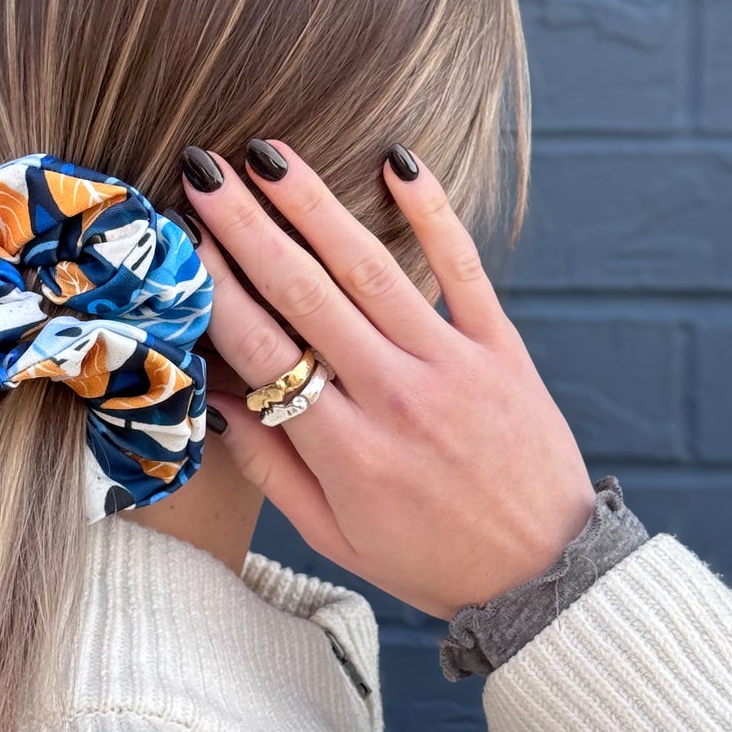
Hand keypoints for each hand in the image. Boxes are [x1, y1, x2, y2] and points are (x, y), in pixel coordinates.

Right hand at [180, 140, 596, 621]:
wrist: (549, 577)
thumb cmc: (429, 558)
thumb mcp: (334, 536)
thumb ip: (268, 466)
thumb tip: (212, 396)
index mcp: (346, 450)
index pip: (263, 349)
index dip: (216, 286)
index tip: (183, 235)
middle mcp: (394, 396)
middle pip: (304, 293)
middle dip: (246, 225)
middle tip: (203, 170)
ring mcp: (452, 365)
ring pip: (370, 267)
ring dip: (314, 204)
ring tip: (268, 155)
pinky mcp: (501, 347)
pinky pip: (463, 267)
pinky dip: (432, 212)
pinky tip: (398, 161)